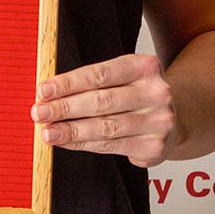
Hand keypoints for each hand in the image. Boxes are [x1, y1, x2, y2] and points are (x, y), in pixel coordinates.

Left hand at [30, 54, 176, 167]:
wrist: (175, 119)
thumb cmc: (136, 94)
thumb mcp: (122, 77)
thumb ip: (91, 82)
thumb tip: (48, 94)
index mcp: (145, 66)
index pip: (99, 74)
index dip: (68, 83)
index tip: (43, 90)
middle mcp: (156, 92)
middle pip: (101, 101)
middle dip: (65, 108)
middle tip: (39, 112)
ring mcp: (158, 121)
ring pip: (105, 127)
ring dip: (71, 131)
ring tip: (47, 132)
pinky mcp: (154, 147)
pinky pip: (111, 146)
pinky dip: (84, 144)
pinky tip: (66, 142)